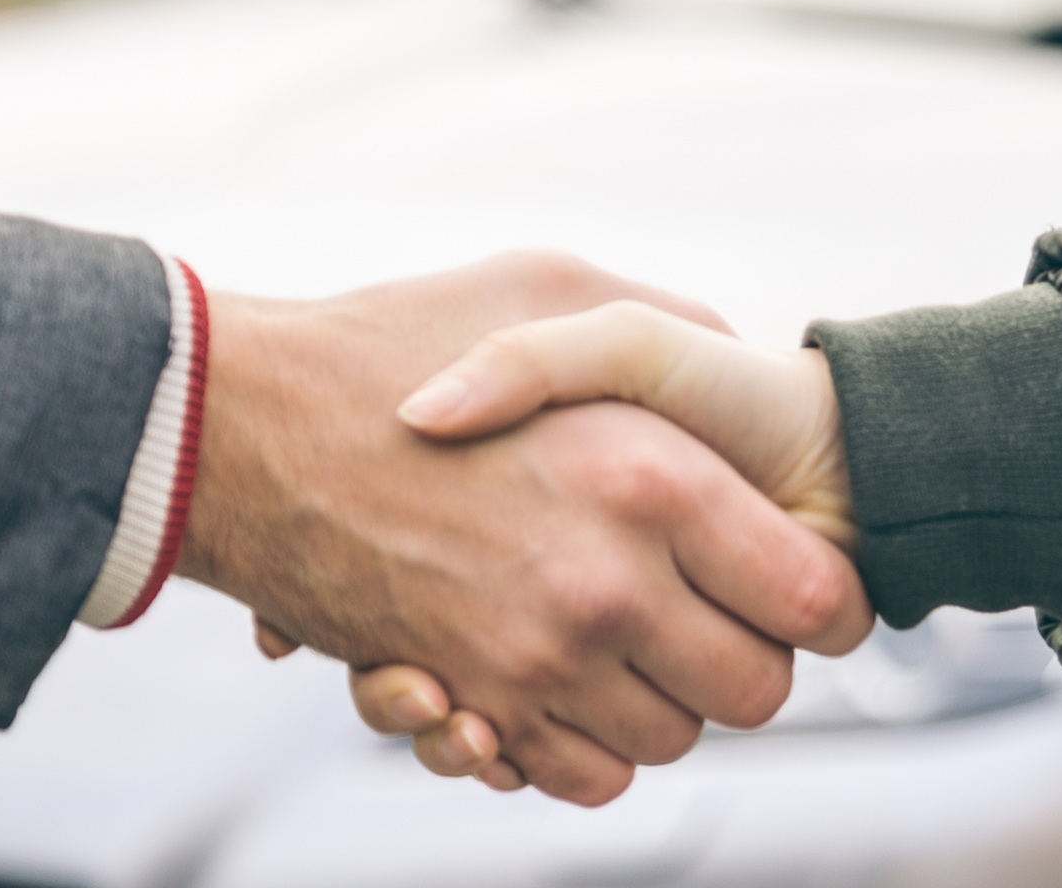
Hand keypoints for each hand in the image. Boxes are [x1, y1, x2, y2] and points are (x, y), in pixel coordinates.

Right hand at [180, 255, 867, 805]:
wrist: (241, 425)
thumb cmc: (397, 337)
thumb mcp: (551, 286)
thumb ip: (667, 321)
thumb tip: (741, 372)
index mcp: (651, 478)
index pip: (812, 599)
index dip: (820, 597)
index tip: (797, 581)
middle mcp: (604, 585)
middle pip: (756, 693)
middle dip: (749, 660)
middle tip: (712, 610)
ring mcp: (534, 659)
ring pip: (671, 742)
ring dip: (661, 701)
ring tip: (627, 632)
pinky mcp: (469, 703)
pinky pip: (580, 775)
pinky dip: (584, 746)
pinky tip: (566, 676)